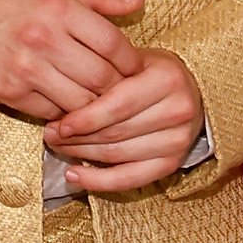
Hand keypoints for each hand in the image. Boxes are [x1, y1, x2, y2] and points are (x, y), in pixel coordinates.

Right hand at [0, 0, 143, 119]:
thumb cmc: (11, 0)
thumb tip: (139, 2)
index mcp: (59, 8)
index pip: (113, 44)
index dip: (131, 61)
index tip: (135, 67)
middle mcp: (43, 38)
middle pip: (102, 78)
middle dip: (118, 88)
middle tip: (122, 89)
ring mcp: (26, 69)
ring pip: (81, 102)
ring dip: (95, 105)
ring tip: (99, 99)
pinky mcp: (12, 93)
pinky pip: (54, 113)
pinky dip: (66, 113)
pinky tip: (68, 103)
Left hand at [44, 49, 205, 193]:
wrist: (192, 92)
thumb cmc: (152, 74)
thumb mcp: (133, 61)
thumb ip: (104, 75)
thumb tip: (60, 99)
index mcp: (166, 80)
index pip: (118, 105)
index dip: (85, 118)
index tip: (59, 123)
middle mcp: (177, 111)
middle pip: (115, 132)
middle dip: (77, 136)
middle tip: (51, 134)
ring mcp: (177, 141)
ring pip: (118, 154)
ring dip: (82, 154)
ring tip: (58, 148)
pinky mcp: (172, 164)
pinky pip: (129, 179)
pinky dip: (98, 181)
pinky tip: (73, 174)